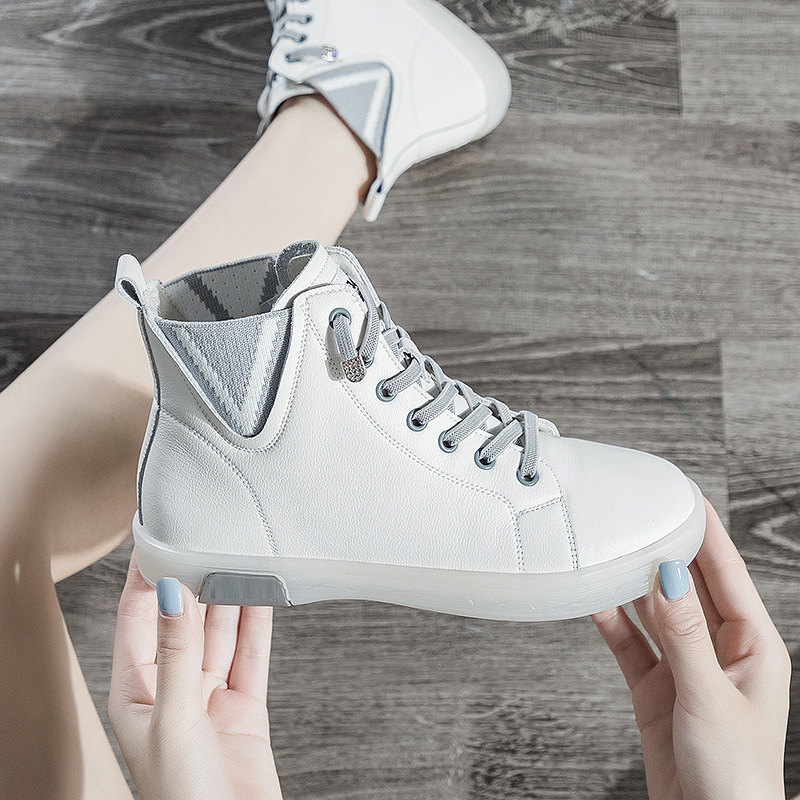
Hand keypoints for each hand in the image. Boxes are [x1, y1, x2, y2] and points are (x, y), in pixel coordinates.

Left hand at [109, 548, 281, 799]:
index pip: (135, 620)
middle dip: (194, 582)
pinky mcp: (244, 703)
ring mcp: (209, 694)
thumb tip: (169, 595)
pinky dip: (258, 623)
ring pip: (220, 632)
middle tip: (208, 541)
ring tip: (238, 559)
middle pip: (183, 620)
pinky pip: (251, 653)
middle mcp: (171, 687)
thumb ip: (175, 653)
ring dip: (229, 598)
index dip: (143, 579)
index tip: (155, 540)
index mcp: (136, 692)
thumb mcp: (170, 720)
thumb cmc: (182, 797)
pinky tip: (262, 594)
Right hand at [593, 499, 789, 799]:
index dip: (705, 532)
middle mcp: (718, 650)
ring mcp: (685, 668)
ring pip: (655, 611)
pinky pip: (630, 644)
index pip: (726, 573)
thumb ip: (683, 634)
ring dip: (633, 583)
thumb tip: (666, 577)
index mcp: (752, 646)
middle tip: (638, 514)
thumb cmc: (736, 778)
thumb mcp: (709, 697)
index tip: (683, 496)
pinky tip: (594, 601)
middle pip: (688, 585)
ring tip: (610, 550)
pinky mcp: (656, 689)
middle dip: (664, 550)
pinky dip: (612, 622)